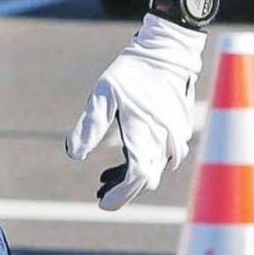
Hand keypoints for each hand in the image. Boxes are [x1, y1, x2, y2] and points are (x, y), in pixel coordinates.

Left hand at [65, 14, 205, 209]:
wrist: (168, 52)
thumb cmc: (133, 71)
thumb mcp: (104, 93)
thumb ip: (90, 124)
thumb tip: (75, 155)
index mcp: (146, 134)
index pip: (137, 178)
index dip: (120, 195)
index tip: (102, 203)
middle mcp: (165, 141)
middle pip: (145, 180)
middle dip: (122, 190)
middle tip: (99, 192)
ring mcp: (175, 138)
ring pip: (153, 170)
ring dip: (131, 178)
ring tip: (104, 178)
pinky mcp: (178, 132)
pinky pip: (162, 157)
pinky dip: (144, 163)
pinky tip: (125, 160)